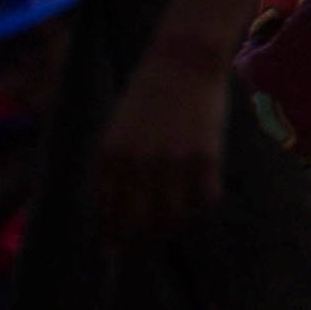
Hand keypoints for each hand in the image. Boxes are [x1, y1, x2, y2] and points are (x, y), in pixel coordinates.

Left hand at [96, 45, 235, 235]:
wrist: (183, 59)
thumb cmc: (148, 94)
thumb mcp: (118, 128)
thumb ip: (113, 165)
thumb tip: (113, 207)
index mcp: (109, 154)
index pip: (106, 209)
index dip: (109, 233)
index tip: (112, 249)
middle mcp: (136, 162)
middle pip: (136, 219)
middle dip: (140, 235)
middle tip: (147, 238)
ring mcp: (172, 160)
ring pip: (171, 214)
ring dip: (172, 223)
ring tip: (175, 220)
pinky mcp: (205, 156)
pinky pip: (205, 197)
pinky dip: (202, 201)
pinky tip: (202, 194)